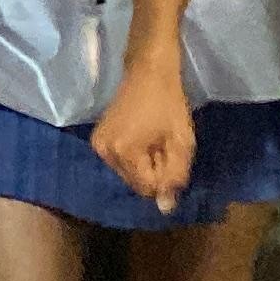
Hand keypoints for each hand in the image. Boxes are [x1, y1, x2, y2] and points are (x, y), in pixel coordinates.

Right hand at [93, 57, 195, 213]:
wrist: (147, 73)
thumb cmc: (169, 104)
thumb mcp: (181, 142)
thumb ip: (175, 176)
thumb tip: (165, 208)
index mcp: (123, 152)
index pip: (148, 188)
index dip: (167, 177)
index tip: (173, 154)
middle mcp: (105, 153)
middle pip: (137, 183)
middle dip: (154, 172)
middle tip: (165, 145)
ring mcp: (98, 146)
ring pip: (129, 175)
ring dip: (145, 166)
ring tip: (154, 140)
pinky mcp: (98, 140)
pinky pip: (120, 163)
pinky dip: (135, 158)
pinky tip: (142, 138)